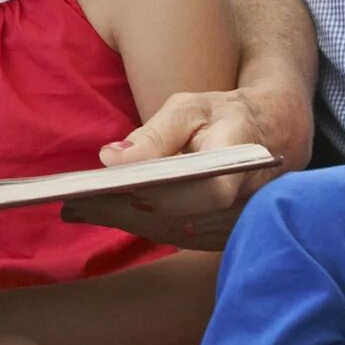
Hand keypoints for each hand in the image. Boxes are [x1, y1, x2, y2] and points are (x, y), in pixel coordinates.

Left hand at [58, 85, 310, 249]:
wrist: (273, 135)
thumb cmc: (226, 115)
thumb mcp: (192, 108)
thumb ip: (156, 132)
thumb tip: (112, 158)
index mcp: (239, 165)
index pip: (203, 191)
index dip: (158, 195)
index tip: (110, 190)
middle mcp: (241, 205)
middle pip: (175, 217)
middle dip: (120, 212)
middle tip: (71, 205)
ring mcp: (233, 227)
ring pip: (171, 231)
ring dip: (123, 222)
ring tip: (76, 210)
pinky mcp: (221, 237)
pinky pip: (175, 235)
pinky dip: (139, 225)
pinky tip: (105, 215)